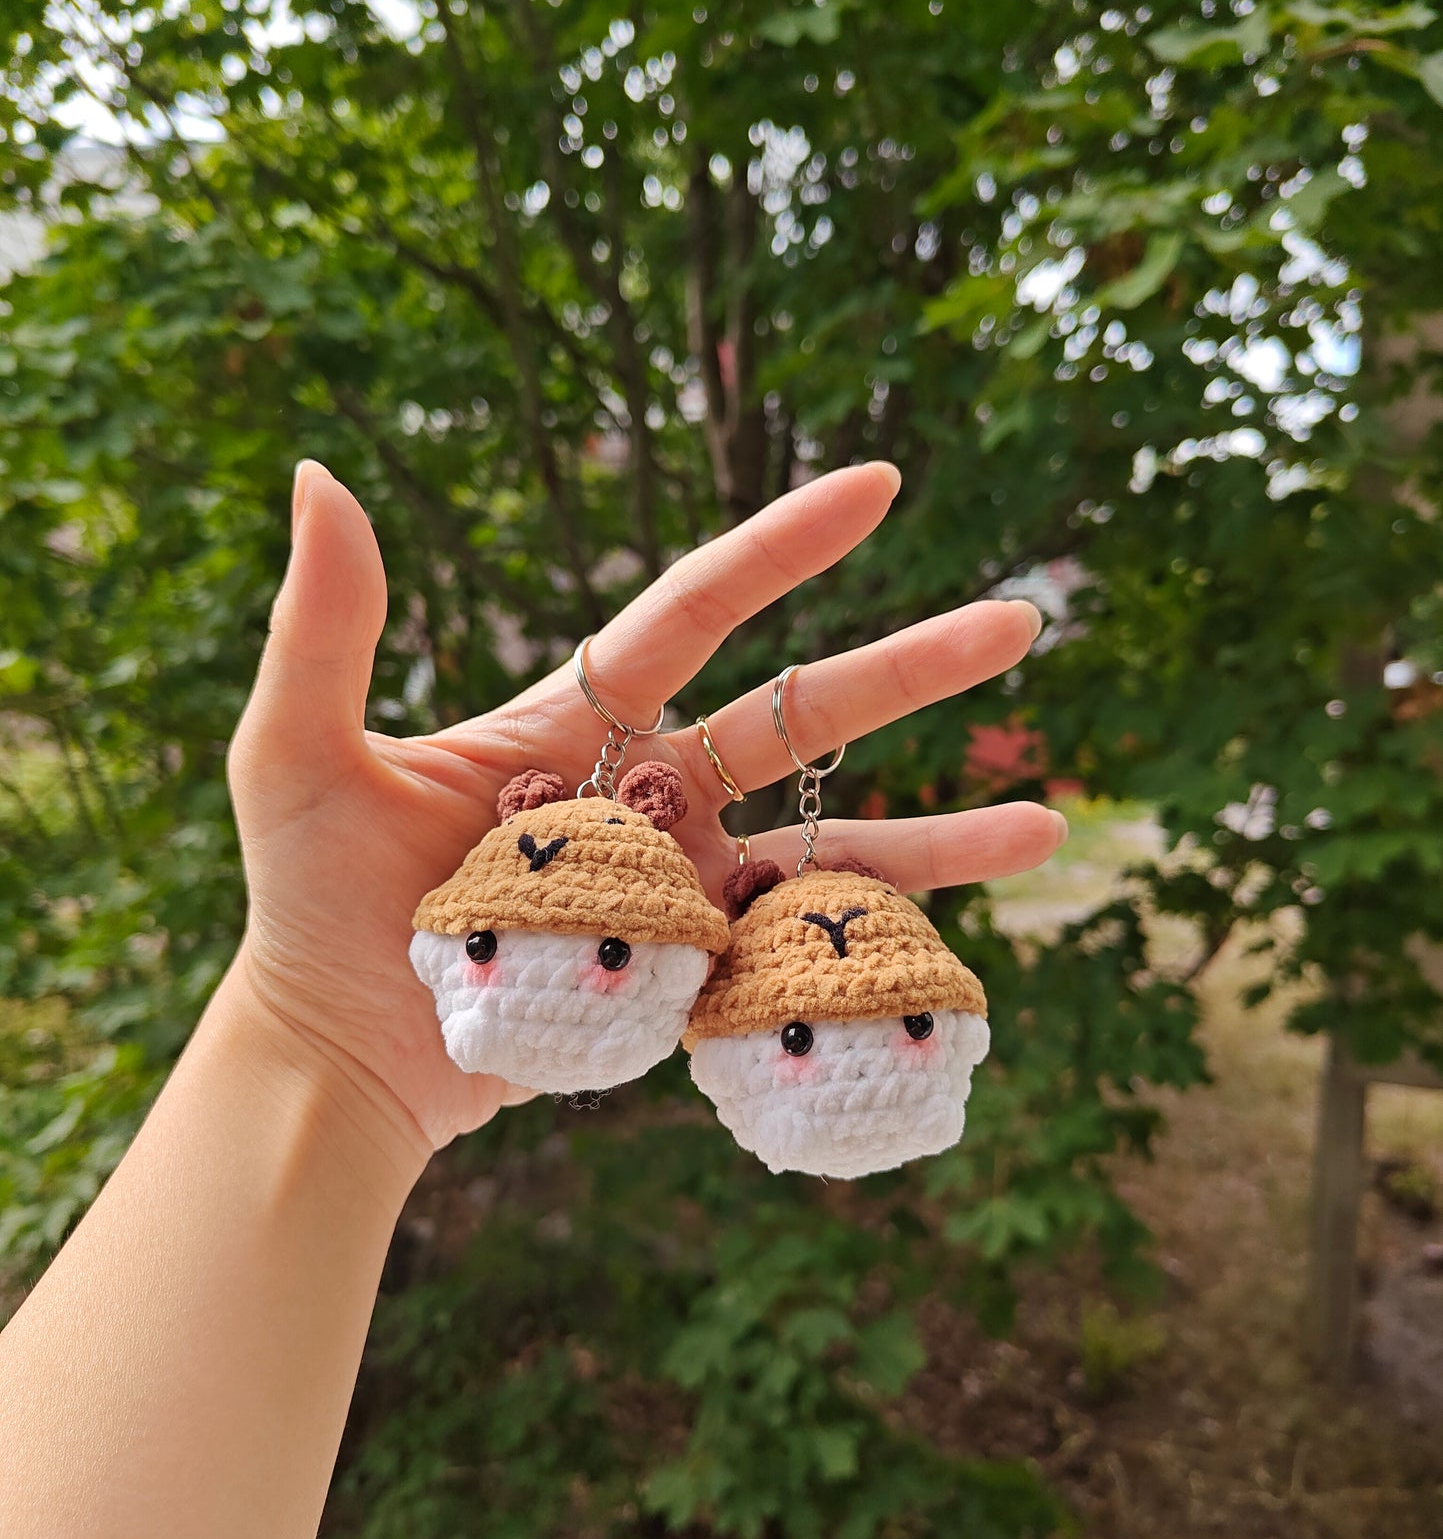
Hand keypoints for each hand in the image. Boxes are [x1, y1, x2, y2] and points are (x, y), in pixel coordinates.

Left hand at [228, 459, 1062, 1155]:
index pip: (697, 613)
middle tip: (1022, 622)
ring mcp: (679, 886)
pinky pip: (798, 954)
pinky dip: (876, 947)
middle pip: (800, 718)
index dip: (785, 548)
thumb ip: (325, 628)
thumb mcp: (295, 759)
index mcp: (575, 726)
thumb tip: (321, 476)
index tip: (879, 485)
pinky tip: (971, 942)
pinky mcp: (691, 974)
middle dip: (910, 669)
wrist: (338, 1062)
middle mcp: (646, 793)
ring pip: (828, 846)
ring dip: (938, 835)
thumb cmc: (309, 907)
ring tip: (1051, 828)